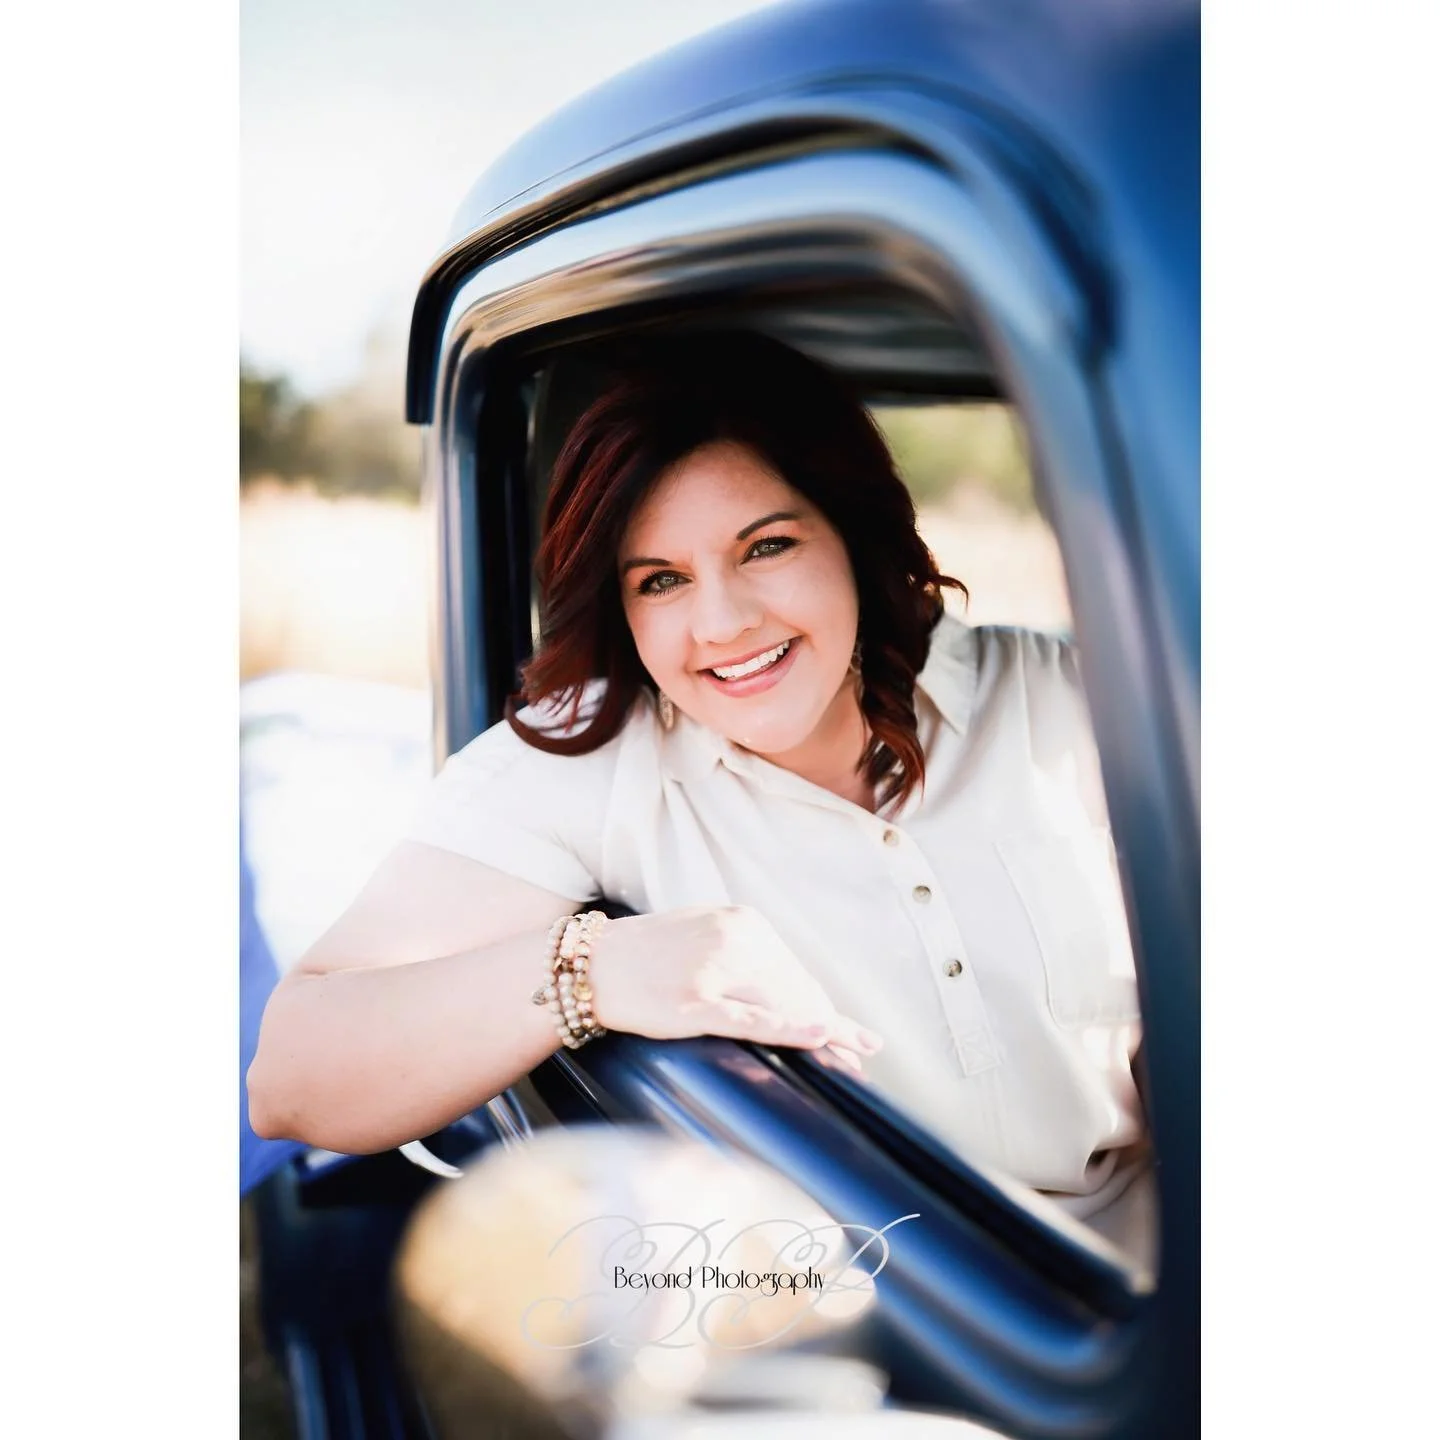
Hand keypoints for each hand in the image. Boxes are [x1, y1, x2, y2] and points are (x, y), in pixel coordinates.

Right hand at [587, 905, 882, 1059]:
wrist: (588, 966)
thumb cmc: (645, 956)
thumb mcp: (702, 933)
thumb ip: (743, 951)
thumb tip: (788, 986)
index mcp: (740, 921)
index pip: (793, 968)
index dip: (822, 1002)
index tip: (846, 1028)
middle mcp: (733, 938)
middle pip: (797, 988)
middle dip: (831, 1022)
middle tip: (860, 1051)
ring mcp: (714, 969)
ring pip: (783, 1003)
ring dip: (823, 1033)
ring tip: (851, 1058)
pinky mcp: (695, 1002)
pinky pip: (752, 1017)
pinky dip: (790, 1027)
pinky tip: (819, 1034)